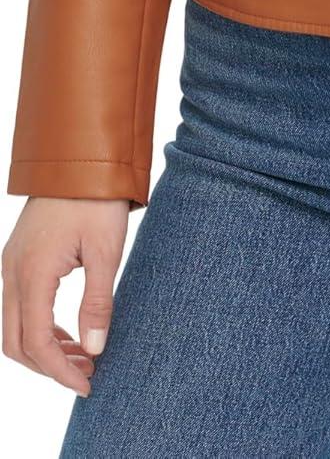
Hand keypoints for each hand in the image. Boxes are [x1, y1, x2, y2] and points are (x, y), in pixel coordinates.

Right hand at [2, 196, 128, 396]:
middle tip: (86, 375)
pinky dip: (40, 326)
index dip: (60, 371)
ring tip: (84, 356)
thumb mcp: (106, 251)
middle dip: (49, 366)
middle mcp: (12, 273)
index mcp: (32, 274)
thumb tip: (94, 349)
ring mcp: (11, 264)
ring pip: (15, 326)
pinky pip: (20, 305)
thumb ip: (98, 302)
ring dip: (44, 348)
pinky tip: (69, 331)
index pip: (36, 343)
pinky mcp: (19, 256)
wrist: (80, 156)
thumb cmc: (96, 199)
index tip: (87, 385)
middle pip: (16, 342)